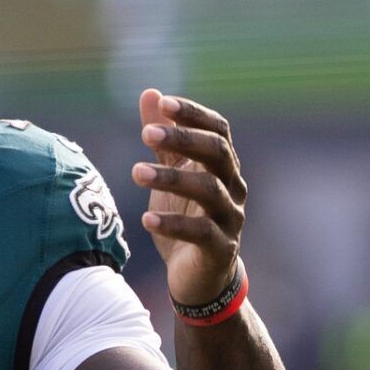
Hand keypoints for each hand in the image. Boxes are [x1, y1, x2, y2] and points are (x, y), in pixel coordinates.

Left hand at [132, 88, 247, 307]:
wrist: (199, 277)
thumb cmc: (185, 217)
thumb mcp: (171, 174)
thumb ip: (164, 139)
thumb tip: (151, 93)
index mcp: (222, 166)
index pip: (218, 130)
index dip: (193, 114)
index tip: (162, 104)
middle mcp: (233, 187)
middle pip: (217, 153)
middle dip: (183, 140)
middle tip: (146, 135)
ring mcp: (230, 218)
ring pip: (209, 190)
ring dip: (172, 179)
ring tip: (135, 172)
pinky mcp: (220, 248)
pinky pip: (201, 232)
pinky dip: (173, 224)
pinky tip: (145, 218)